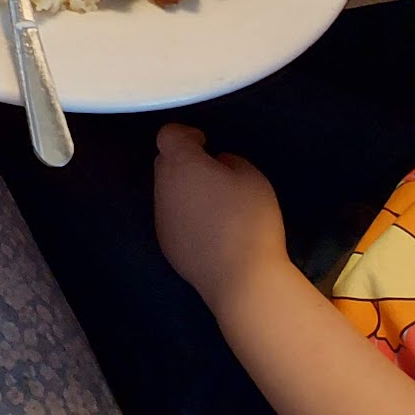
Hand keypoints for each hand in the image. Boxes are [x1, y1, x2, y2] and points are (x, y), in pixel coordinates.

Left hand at [154, 124, 289, 313]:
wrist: (241, 279)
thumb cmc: (249, 220)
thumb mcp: (252, 177)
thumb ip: (230, 161)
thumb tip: (216, 165)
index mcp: (181, 164)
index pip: (168, 135)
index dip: (185, 134)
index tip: (205, 144)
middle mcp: (163, 188)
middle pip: (165, 163)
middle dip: (185, 161)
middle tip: (215, 174)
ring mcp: (161, 218)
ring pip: (167, 192)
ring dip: (185, 190)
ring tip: (216, 206)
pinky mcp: (166, 244)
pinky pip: (172, 218)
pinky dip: (186, 216)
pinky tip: (210, 232)